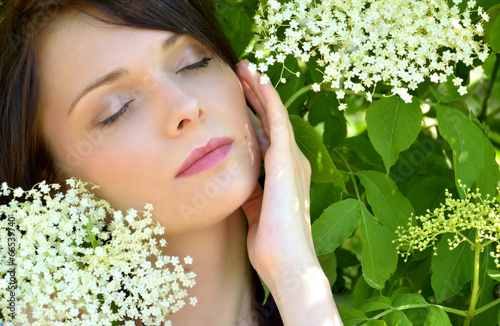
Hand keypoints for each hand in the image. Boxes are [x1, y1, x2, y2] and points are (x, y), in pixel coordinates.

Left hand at [237, 60, 342, 325]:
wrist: (287, 264)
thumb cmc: (271, 245)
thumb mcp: (254, 211)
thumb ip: (249, 192)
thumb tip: (238, 182)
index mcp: (282, 175)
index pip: (265, 138)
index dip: (253, 116)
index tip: (238, 97)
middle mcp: (290, 163)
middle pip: (270, 122)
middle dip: (255, 97)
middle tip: (242, 73)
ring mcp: (290, 161)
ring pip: (274, 116)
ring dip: (260, 91)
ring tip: (248, 69)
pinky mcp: (286, 162)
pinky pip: (277, 123)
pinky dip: (269, 100)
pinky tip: (260, 82)